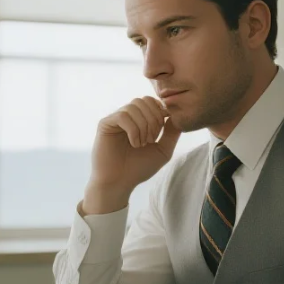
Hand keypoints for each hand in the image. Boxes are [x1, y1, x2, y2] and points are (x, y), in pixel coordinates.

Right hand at [83, 97, 180, 213]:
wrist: (119, 183)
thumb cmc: (139, 169)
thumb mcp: (163, 151)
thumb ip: (172, 133)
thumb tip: (178, 116)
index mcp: (138, 120)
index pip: (152, 101)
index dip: (161, 112)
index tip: (161, 131)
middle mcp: (126, 116)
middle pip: (144, 100)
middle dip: (154, 119)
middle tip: (152, 140)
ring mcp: (115, 119)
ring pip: (134, 106)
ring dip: (144, 126)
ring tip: (142, 144)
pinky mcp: (105, 124)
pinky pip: (123, 115)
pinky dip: (133, 130)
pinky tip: (134, 144)